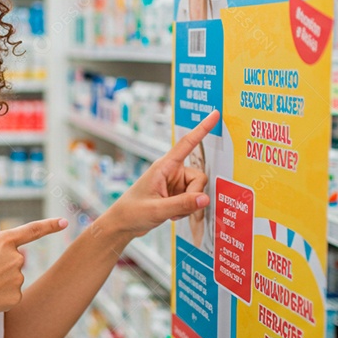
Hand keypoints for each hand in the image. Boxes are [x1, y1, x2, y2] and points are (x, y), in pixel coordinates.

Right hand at [0, 218, 67, 319]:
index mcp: (3, 241)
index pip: (32, 230)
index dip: (50, 225)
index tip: (64, 222)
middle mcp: (15, 258)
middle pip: (14, 260)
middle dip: (2, 266)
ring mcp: (18, 278)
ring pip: (12, 279)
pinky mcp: (16, 297)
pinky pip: (10, 295)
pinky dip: (0, 297)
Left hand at [103, 110, 219, 239]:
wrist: (122, 224)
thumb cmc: (133, 212)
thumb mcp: (158, 209)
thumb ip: (182, 204)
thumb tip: (205, 198)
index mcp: (164, 166)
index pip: (187, 144)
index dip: (202, 128)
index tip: (214, 114)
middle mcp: (171, 171)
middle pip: (199, 177)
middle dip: (194, 195)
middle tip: (178, 209)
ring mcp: (174, 183)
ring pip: (197, 190)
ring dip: (188, 205)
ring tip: (170, 212)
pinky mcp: (176, 193)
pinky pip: (192, 199)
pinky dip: (185, 209)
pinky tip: (171, 215)